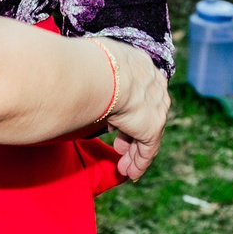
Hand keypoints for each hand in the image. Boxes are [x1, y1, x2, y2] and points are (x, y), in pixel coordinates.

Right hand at [99, 39, 167, 181]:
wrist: (106, 73)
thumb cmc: (92, 62)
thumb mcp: (96, 62)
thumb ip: (95, 70)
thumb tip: (77, 70)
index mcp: (142, 68)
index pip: (138, 92)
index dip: (126, 107)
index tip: (115, 119)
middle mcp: (154, 88)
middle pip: (144, 115)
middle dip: (131, 133)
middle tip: (120, 144)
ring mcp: (156, 109)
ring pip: (146, 135)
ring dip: (134, 152)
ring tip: (123, 165)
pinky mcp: (152, 128)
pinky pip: (146, 150)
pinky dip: (138, 162)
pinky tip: (130, 172)